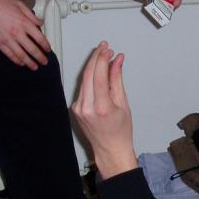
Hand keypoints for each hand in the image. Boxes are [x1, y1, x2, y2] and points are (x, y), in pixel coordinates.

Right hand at [0, 0, 50, 69]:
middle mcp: (18, 33)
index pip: (39, 38)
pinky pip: (10, 55)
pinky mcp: (0, 43)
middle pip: (32, 49)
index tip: (48, 49)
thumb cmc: (0, 4)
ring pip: (22, 55)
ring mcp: (8, 40)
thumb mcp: (19, 4)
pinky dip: (17, 61)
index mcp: (24, 23)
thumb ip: (31, 15)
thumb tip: (40, 22)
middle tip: (44, 62)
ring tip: (35, 67)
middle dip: (40, 57)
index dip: (45, 45)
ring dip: (30, 63)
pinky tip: (21, 63)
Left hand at [72, 42, 137, 177]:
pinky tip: (97, 73)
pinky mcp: (75, 108)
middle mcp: (86, 107)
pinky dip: (89, 78)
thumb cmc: (120, 131)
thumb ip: (117, 80)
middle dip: (96, 58)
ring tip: (103, 57)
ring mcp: (78, 108)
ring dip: (92, 66)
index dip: (103, 59)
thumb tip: (117, 61)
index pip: (99, 75)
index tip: (108, 49)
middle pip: (88, 74)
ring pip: (84, 80)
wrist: (110, 149)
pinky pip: (82, 88)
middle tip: (104, 48)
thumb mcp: (123, 104)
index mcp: (101, 107)